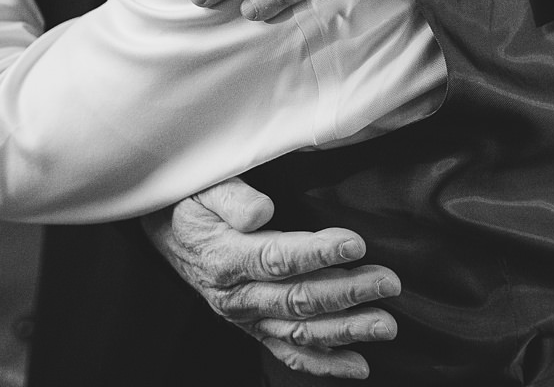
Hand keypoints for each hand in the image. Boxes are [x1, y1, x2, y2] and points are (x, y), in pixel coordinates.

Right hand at [143, 177, 398, 378]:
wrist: (165, 230)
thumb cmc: (192, 203)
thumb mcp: (205, 187)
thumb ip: (234, 197)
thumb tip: (262, 211)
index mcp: (226, 257)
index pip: (278, 257)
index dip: (319, 253)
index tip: (357, 242)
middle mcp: (237, 295)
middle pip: (298, 299)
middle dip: (347, 292)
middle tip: (388, 283)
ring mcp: (246, 316)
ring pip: (300, 330)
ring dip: (346, 330)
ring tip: (385, 324)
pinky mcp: (254, 326)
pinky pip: (289, 351)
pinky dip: (324, 363)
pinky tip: (359, 365)